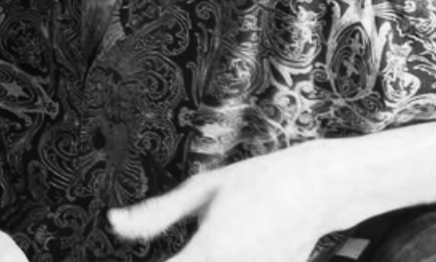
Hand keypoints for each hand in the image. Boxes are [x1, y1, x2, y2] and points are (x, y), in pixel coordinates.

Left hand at [108, 142, 340, 261]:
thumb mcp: (206, 187)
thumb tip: (116, 221)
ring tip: (211, 239)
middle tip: (186, 245)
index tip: (129, 257)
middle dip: (180, 260)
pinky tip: (236, 242)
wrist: (319, 188)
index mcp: (208, 252)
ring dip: (199, 259)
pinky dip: (228, 259)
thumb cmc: (261, 181)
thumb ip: (158, 214)